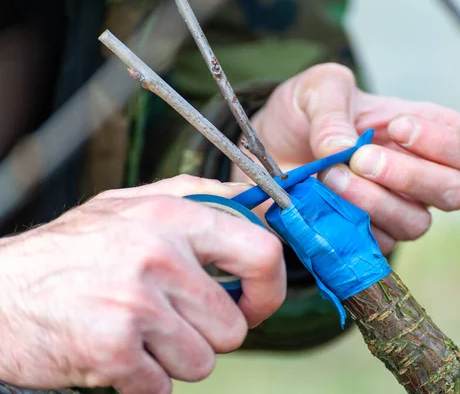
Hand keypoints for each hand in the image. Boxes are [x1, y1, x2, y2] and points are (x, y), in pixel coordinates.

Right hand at [0, 175, 283, 393]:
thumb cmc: (72, 249)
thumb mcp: (135, 204)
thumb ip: (199, 199)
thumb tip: (261, 206)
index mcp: (173, 216)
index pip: (263, 252)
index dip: (271, 288)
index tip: (257, 302)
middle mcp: (159, 256)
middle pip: (234, 326)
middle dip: (211, 334)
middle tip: (176, 323)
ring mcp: (137, 304)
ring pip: (203, 361)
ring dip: (176, 358)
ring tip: (140, 332)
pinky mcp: (113, 350)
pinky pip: (163, 387)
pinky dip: (144, 381)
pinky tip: (119, 352)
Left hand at [231, 63, 459, 253]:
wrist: (270, 146)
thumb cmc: (305, 112)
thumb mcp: (317, 90)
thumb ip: (333, 111)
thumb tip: (343, 149)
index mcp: (421, 130)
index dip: (442, 142)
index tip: (396, 128)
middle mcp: (417, 173)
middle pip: (453, 190)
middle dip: (410, 177)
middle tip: (362, 159)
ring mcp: (396, 208)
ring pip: (415, 222)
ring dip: (375, 202)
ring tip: (331, 176)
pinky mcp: (370, 236)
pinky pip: (378, 244)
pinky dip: (353, 226)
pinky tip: (325, 203)